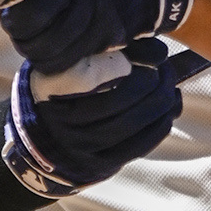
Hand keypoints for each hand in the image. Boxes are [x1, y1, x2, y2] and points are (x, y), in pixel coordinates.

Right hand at [2, 38, 182, 200]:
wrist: (40, 140)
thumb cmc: (67, 91)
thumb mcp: (74, 64)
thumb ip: (111, 53)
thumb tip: (161, 47)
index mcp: (54, 85)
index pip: (101, 69)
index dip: (137, 58)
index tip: (156, 51)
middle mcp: (62, 118)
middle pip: (119, 99)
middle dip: (153, 83)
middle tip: (166, 71)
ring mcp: (78, 144)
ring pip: (129, 124)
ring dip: (160, 105)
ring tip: (171, 90)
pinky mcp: (96, 163)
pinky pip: (135, 147)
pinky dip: (158, 127)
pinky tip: (168, 112)